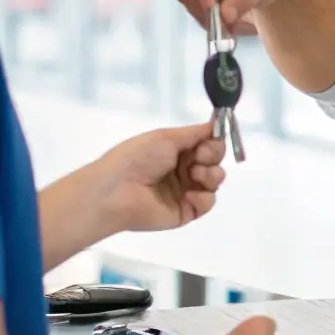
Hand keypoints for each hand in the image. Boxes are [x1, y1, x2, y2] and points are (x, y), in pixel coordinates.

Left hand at [89, 123, 225, 235]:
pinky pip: (207, 204)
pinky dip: (204, 198)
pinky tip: (190, 195)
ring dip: (211, 175)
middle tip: (199, 158)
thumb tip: (216, 122)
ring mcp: (186, 192)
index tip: (206, 144)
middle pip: (215, 163)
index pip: (209, 146)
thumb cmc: (139, 157)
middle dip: (213, 158)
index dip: (213, 144)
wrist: (118, 190)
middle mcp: (184, 171)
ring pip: (214, 182)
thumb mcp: (167, 137)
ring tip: (195, 175)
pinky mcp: (186, 212)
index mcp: (178, 152)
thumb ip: (195, 133)